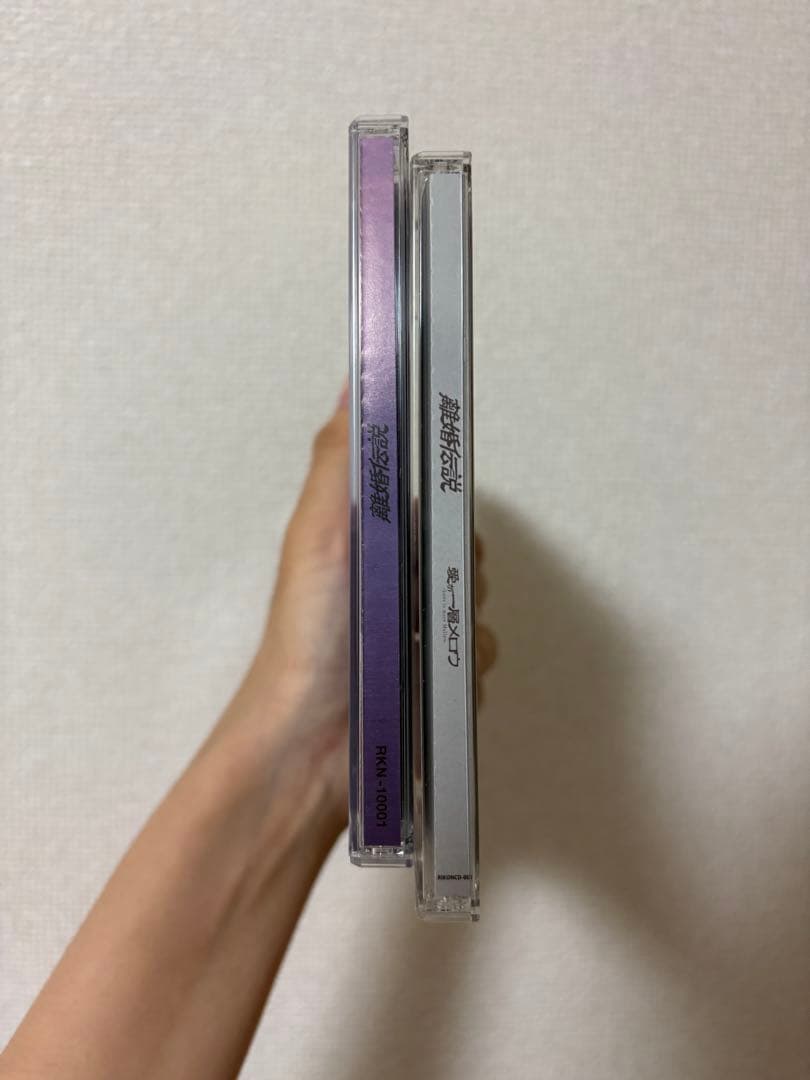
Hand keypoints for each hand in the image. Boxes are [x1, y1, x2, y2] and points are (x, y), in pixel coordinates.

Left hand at [225, 387, 495, 841]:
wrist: (309, 744)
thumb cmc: (307, 633)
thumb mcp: (317, 533)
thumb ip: (342, 459)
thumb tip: (357, 378)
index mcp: (366, 540)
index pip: (427, 497)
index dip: (443, 498)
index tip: (447, 505)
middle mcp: (394, 581)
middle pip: (461, 549)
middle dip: (456, 567)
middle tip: (423, 588)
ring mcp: (414, 631)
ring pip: (476, 605)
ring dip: (460, 624)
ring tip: (420, 644)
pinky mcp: (434, 678)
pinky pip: (479, 657)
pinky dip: (464, 669)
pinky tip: (432, 682)